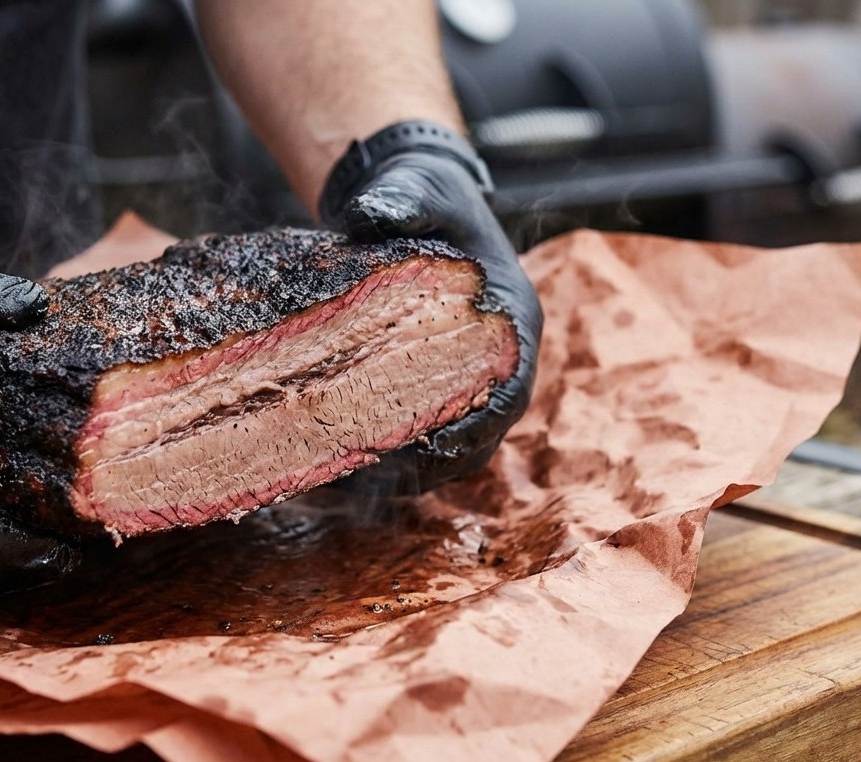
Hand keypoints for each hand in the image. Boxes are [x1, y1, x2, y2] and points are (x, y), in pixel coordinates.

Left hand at [322, 124, 542, 489]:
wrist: (412, 197)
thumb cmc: (427, 195)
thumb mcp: (420, 187)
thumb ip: (402, 199)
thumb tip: (367, 215)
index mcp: (512, 318)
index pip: (511, 387)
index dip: (480, 421)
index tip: (437, 442)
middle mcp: (499, 357)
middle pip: (485, 431)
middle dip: (440, 458)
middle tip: (383, 468)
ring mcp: (469, 377)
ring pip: (457, 445)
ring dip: (416, 468)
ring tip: (360, 475)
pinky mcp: (437, 385)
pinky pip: (427, 438)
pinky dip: (395, 456)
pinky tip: (347, 461)